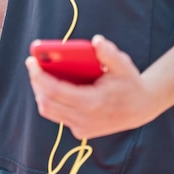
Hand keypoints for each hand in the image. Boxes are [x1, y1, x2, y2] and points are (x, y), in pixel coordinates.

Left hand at [25, 35, 159, 139]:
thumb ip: (108, 52)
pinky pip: (58, 116)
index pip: (54, 91)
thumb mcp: (123, 64)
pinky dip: (52, 101)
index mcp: (91, 103)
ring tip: (39, 75)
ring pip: (49, 112)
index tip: (31, 60)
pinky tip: (52, 86)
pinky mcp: (81, 132)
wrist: (142, 108)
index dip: (38, 76)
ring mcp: (82, 128)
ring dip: (40, 92)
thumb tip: (96, 41)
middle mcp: (84, 119)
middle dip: (36, 83)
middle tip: (33, 65)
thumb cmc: (129, 83)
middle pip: (46, 103)